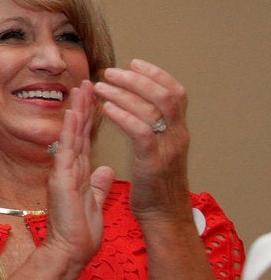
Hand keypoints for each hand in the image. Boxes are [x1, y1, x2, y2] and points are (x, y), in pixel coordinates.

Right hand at [40, 82, 113, 269]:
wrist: (70, 250)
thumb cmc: (80, 232)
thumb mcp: (94, 202)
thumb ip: (99, 184)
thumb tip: (106, 169)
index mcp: (77, 173)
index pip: (85, 141)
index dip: (91, 119)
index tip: (97, 99)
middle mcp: (68, 168)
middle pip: (77, 132)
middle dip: (84, 107)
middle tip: (88, 82)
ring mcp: (63, 171)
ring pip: (71, 135)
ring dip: (77, 111)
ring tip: (82, 88)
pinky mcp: (61, 178)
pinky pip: (68, 149)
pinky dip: (71, 131)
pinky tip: (75, 114)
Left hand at [95, 59, 190, 216]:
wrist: (163, 216)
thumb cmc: (155, 185)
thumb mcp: (157, 151)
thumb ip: (149, 130)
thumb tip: (134, 109)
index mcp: (178, 131)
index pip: (175, 92)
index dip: (156, 74)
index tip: (133, 63)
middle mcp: (177, 135)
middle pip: (166, 94)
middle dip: (138, 78)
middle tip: (111, 71)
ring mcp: (167, 148)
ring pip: (153, 108)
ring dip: (124, 93)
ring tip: (100, 86)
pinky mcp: (153, 161)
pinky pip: (141, 131)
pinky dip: (123, 116)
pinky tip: (105, 109)